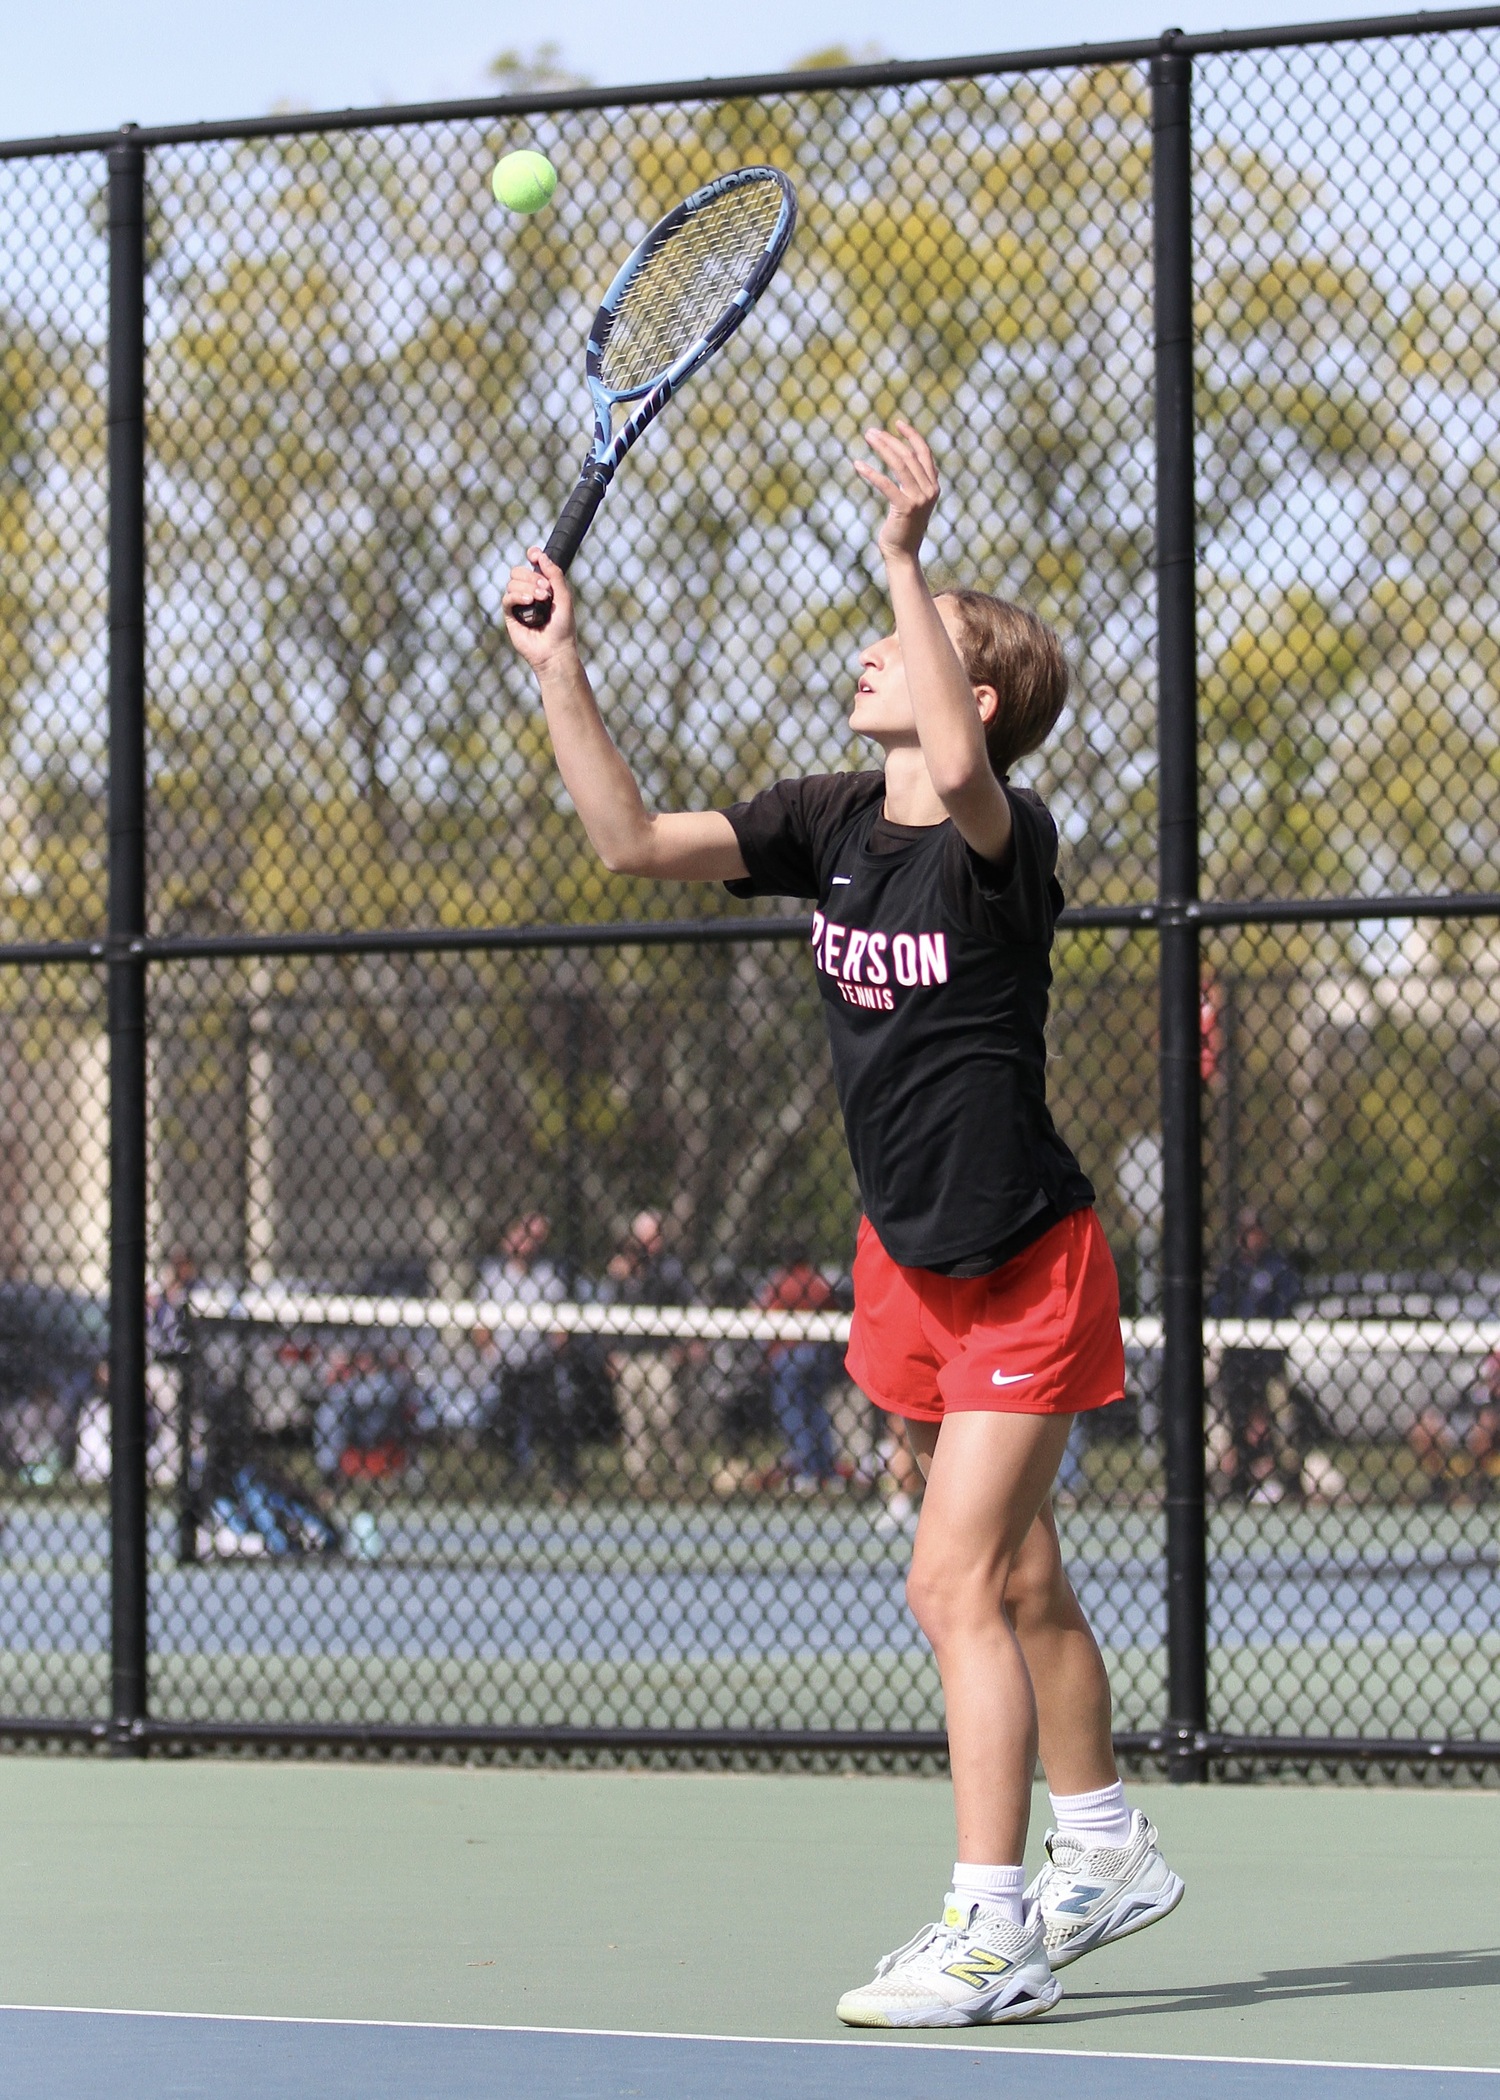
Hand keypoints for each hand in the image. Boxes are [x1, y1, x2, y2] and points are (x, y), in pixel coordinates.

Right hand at [503, 549, 575, 664]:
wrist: (556, 651)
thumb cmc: (563, 628)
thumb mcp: (564, 597)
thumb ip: (555, 575)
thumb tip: (541, 556)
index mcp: (543, 587)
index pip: (532, 565)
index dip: (532, 556)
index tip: (533, 554)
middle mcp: (529, 593)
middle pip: (518, 571)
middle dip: (532, 577)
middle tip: (546, 590)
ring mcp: (519, 605)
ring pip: (512, 583)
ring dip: (527, 588)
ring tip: (541, 600)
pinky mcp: (511, 616)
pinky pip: (507, 598)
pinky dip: (517, 597)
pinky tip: (529, 602)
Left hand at [853, 420, 938, 562]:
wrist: (903, 554)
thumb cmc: (903, 528)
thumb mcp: (913, 501)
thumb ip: (914, 482)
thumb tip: (906, 462)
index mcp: (933, 485)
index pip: (924, 453)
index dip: (912, 436)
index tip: (897, 423)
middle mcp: (930, 490)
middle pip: (909, 455)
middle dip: (889, 441)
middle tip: (870, 432)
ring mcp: (919, 499)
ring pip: (901, 464)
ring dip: (882, 448)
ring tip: (867, 437)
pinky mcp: (905, 508)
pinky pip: (887, 484)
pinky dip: (871, 472)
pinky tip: (858, 465)